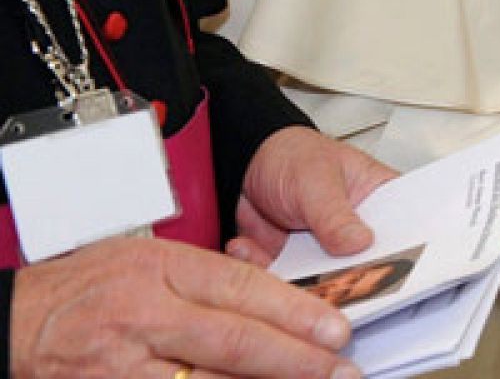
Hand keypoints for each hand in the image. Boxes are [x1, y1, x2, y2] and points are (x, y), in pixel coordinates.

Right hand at [9, 235, 358, 378]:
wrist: (18, 321)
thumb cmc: (88, 286)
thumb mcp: (150, 259)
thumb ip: (207, 279)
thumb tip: (276, 302)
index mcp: (163, 268)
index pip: (244, 288)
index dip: (296, 311)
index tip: (336, 327)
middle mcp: (146, 314)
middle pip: (235, 340)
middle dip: (296, 359)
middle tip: (340, 369)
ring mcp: (126, 364)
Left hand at [226, 126, 395, 266]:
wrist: (246, 165)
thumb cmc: (293, 156)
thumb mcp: (316, 179)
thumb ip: (336, 213)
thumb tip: (360, 243)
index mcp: (381, 199)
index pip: (405, 231)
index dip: (407, 253)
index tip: (394, 269)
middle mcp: (359, 230)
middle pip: (370, 267)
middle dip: (350, 279)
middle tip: (332, 280)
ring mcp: (328, 252)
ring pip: (328, 283)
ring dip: (303, 283)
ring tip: (279, 264)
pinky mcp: (296, 267)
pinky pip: (288, 284)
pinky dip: (266, 272)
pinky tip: (248, 247)